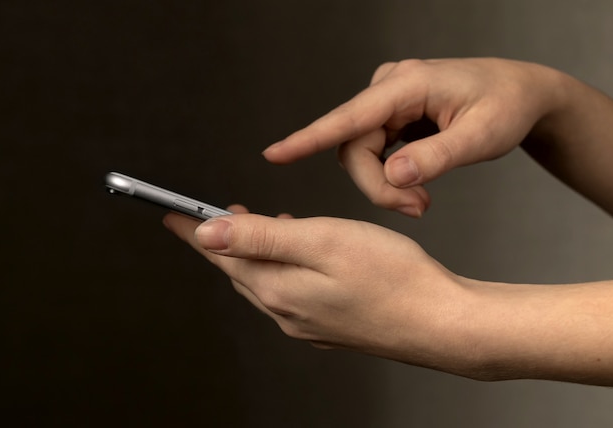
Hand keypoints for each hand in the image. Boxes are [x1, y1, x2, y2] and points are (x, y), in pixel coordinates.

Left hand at [164, 208, 612, 384]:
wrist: (440, 321)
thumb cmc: (392, 277)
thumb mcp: (321, 241)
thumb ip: (262, 235)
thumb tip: (210, 233)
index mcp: (277, 288)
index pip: (220, 254)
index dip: (194, 230)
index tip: (172, 215)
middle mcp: (286, 310)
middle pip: (239, 269)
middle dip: (222, 239)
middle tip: (212, 214)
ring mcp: (307, 321)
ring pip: (263, 280)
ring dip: (254, 251)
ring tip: (254, 224)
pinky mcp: (328, 323)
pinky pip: (287, 292)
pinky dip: (279, 268)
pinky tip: (293, 257)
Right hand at [263, 58, 565, 216]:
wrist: (521, 94)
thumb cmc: (507, 107)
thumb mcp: (482, 137)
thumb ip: (437, 158)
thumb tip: (394, 176)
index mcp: (408, 85)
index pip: (350, 117)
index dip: (309, 139)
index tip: (274, 154)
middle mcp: (391, 88)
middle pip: (355, 146)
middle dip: (378, 186)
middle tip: (417, 210)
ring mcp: (390, 102)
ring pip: (362, 153)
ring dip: (384, 184)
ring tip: (422, 203)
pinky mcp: (392, 116)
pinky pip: (374, 151)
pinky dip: (389, 175)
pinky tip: (416, 185)